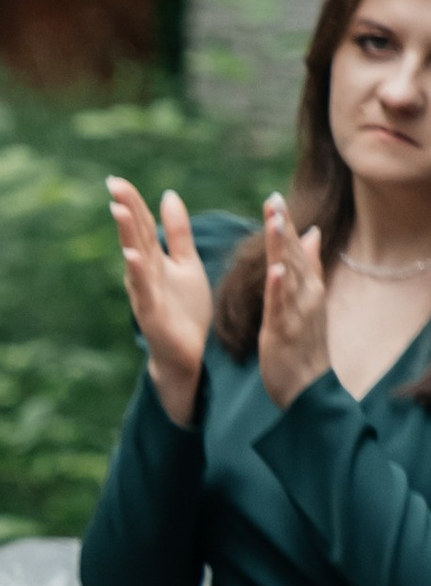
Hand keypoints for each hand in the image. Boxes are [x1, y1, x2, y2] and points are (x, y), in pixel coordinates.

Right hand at [106, 178, 211, 427]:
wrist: (189, 355)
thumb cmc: (185, 311)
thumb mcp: (186, 264)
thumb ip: (177, 232)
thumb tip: (168, 195)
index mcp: (154, 260)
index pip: (141, 225)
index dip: (132, 202)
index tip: (117, 179)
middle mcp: (144, 273)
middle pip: (134, 236)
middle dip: (125, 210)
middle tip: (113, 184)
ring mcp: (145, 294)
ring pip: (134, 259)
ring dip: (126, 234)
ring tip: (119, 210)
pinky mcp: (151, 314)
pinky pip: (142, 290)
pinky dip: (136, 273)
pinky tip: (131, 255)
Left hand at [258, 189, 330, 407]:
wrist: (307, 388)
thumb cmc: (304, 344)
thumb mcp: (307, 300)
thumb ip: (309, 266)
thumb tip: (312, 232)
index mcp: (307, 287)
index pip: (296, 249)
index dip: (286, 223)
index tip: (274, 197)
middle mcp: (306, 295)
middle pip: (293, 255)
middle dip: (282, 227)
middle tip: (273, 199)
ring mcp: (296, 313)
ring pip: (289, 275)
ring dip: (282, 248)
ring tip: (275, 221)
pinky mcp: (283, 332)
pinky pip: (281, 306)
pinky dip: (280, 288)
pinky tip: (275, 269)